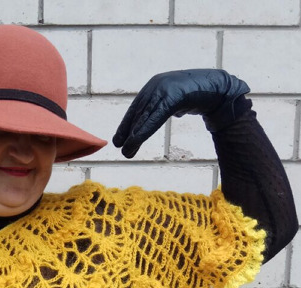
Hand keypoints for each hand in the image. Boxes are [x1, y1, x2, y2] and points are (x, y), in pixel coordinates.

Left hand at [113, 69, 249, 157]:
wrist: (218, 88)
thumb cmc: (197, 95)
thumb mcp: (176, 103)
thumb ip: (164, 109)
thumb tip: (154, 121)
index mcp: (155, 86)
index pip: (138, 107)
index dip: (127, 124)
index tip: (119, 139)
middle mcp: (156, 85)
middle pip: (139, 112)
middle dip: (128, 130)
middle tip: (119, 146)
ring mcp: (164, 89)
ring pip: (146, 116)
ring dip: (135, 135)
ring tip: (126, 151)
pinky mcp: (172, 96)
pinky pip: (156, 116)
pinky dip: (145, 130)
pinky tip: (136, 140)